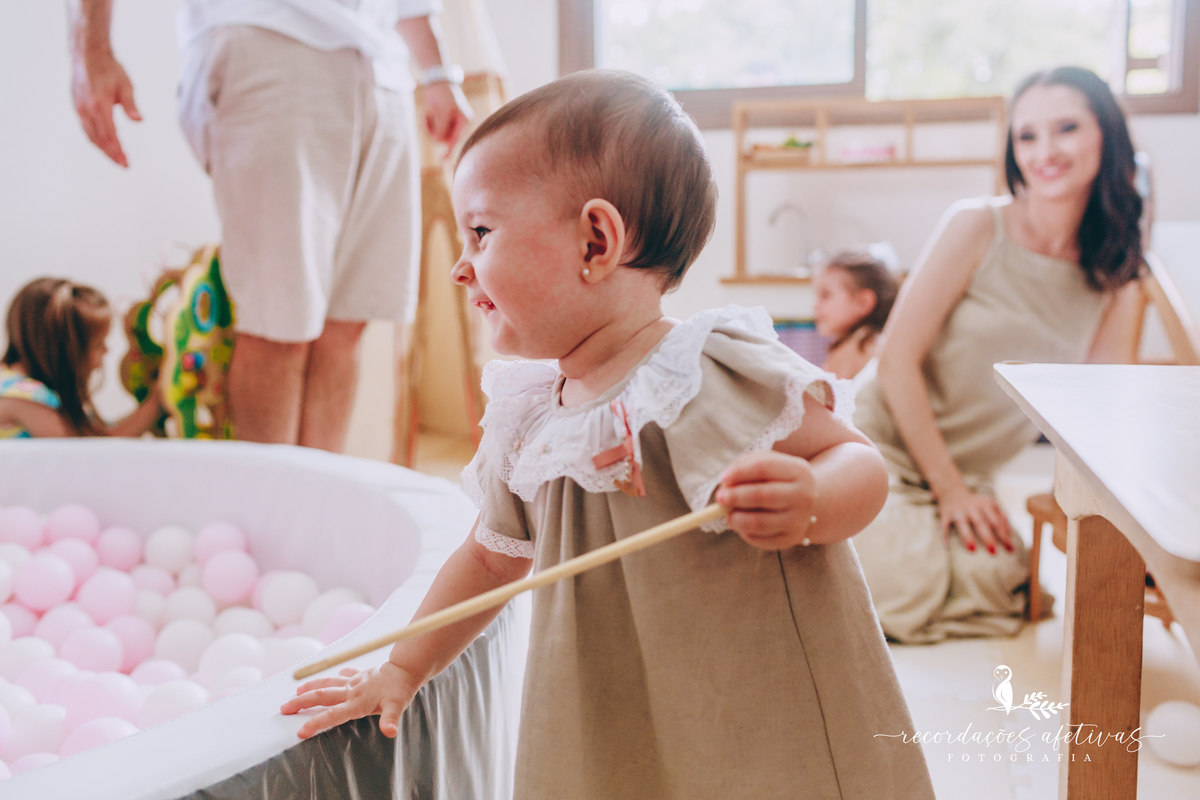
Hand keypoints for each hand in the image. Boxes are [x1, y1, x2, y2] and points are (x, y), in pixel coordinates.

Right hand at [71, 49, 140, 166]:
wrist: (87, 55)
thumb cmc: (110, 69)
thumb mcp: (125, 85)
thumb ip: (131, 105)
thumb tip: (139, 121)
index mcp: (99, 104)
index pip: (109, 134)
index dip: (117, 150)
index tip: (126, 162)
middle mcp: (86, 109)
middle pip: (98, 139)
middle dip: (111, 154)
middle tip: (125, 165)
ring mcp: (79, 108)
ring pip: (90, 136)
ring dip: (103, 149)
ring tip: (117, 159)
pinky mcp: (77, 107)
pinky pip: (86, 129)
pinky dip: (96, 140)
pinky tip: (106, 145)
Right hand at [279, 663, 420, 738]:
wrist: (405, 668)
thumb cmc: (400, 690)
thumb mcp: (397, 706)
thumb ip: (390, 719)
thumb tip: (390, 732)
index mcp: (357, 702)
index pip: (332, 715)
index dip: (316, 723)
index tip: (300, 731)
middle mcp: (352, 691)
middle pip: (322, 697)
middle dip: (301, 703)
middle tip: (284, 709)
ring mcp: (354, 682)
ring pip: (327, 684)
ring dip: (310, 688)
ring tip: (295, 693)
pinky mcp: (359, 674)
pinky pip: (342, 675)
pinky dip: (333, 677)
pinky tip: (329, 678)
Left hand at [420, 82, 470, 152]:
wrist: (436, 79)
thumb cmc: (440, 95)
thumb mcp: (441, 114)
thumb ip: (441, 131)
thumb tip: (438, 143)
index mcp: (464, 121)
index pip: (455, 140)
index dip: (449, 151)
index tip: (443, 162)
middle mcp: (460, 123)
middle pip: (444, 138)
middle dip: (433, 130)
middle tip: (427, 118)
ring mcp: (452, 121)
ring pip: (437, 134)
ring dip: (429, 125)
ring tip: (427, 112)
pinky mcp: (444, 119)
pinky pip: (434, 128)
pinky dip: (427, 122)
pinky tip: (427, 112)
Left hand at [714, 451, 816, 550]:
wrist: (805, 502)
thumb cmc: (777, 479)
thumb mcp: (767, 463)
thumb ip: (744, 466)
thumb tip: (726, 483)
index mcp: (799, 470)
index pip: (764, 467)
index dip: (740, 472)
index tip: (723, 478)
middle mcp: (803, 496)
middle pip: (763, 495)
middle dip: (736, 496)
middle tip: (720, 498)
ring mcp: (798, 520)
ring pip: (759, 522)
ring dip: (736, 519)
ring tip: (729, 514)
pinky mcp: (789, 539)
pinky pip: (760, 540)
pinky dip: (744, 532)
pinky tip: (741, 524)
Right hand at [936, 487, 1012, 554]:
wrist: (952, 490)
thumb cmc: (976, 504)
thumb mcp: (990, 504)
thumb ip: (1002, 517)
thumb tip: (1009, 535)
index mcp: (985, 504)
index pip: (996, 521)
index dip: (1003, 535)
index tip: (1010, 549)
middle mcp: (971, 506)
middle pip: (981, 522)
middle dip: (987, 537)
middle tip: (993, 552)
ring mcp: (958, 510)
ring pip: (962, 524)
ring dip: (968, 536)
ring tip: (972, 550)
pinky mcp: (945, 514)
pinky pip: (944, 526)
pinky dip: (945, 536)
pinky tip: (948, 548)